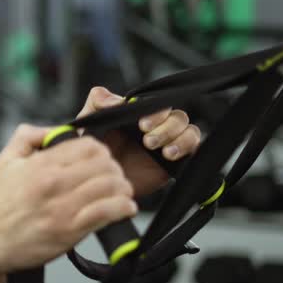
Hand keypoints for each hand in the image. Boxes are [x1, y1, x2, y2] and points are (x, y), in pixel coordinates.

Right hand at [0, 123, 136, 274]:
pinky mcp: (70, 231)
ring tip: (121, 192)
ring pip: (112, 186)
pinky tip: (124, 208)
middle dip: (114, 168)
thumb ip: (29, 136)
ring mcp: (63, 208)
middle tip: (113, 175)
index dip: (100, 150)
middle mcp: (53, 183)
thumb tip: (55, 129)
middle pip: (105, 164)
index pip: (88, 145)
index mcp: (40, 164)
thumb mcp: (5, 160)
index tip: (100, 159)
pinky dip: (123, 208)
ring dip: (122, 188)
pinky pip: (109, 212)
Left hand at [77, 86, 201, 196]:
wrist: (98, 183)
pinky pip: (194, 150)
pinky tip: (170, 156)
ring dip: (179, 138)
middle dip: (166, 127)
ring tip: (163, 152)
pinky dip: (188, 149)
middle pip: (178, 117)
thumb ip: (97, 104)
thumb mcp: (88, 124)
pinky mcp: (175, 163)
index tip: (142, 124)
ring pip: (190, 131)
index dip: (156, 112)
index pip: (159, 103)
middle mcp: (158, 126)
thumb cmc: (92, 151)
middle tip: (147, 141)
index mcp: (140, 114)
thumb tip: (117, 99)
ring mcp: (168, 144)